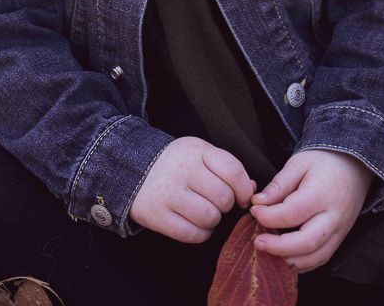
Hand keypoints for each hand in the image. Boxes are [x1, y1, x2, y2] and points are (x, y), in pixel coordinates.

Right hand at [129, 136, 255, 242]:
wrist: (132, 168)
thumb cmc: (175, 162)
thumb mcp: (199, 153)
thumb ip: (226, 168)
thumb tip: (251, 189)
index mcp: (196, 150)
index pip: (233, 171)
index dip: (245, 189)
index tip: (243, 197)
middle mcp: (183, 169)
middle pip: (224, 198)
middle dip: (225, 205)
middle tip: (213, 201)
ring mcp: (168, 193)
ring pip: (210, 218)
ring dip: (212, 221)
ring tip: (202, 212)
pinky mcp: (157, 216)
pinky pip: (192, 235)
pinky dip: (199, 234)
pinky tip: (193, 223)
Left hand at [249, 149, 372, 271]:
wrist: (354, 166)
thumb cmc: (323, 161)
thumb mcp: (298, 164)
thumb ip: (279, 184)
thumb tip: (257, 203)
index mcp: (321, 194)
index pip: (292, 213)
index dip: (269, 217)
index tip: (253, 211)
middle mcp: (333, 218)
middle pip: (306, 243)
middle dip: (278, 248)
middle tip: (256, 243)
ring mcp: (339, 232)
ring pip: (315, 258)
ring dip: (289, 261)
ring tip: (267, 253)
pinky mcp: (339, 240)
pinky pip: (321, 259)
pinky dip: (302, 263)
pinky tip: (284, 257)